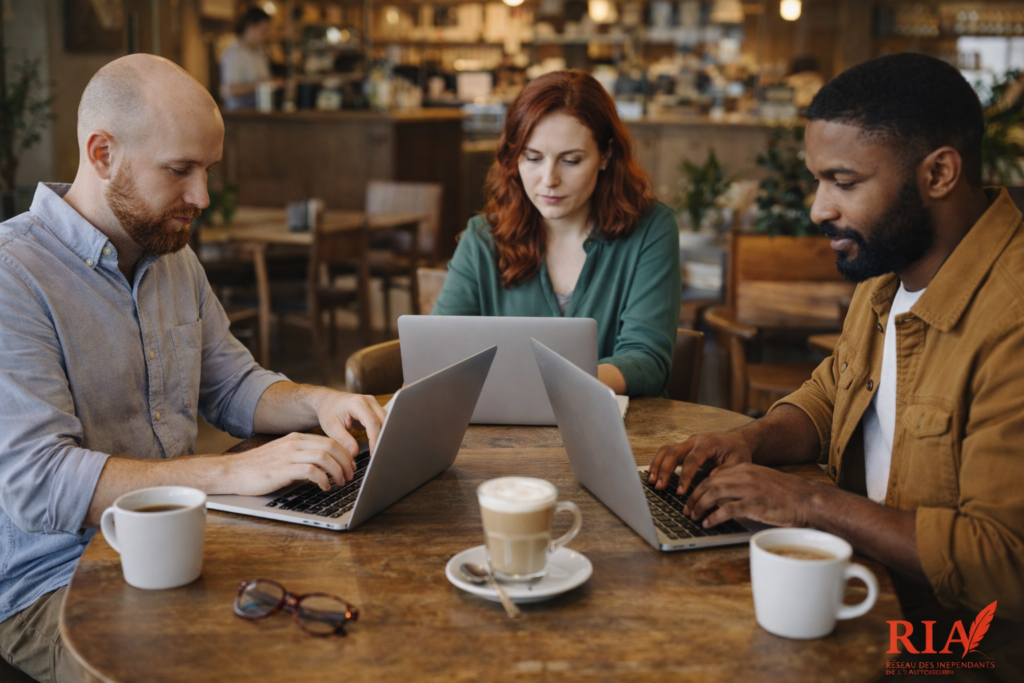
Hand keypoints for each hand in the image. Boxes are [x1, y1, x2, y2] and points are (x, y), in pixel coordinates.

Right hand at [222, 432, 358, 494]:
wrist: (233, 472)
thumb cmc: (259, 468)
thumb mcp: (284, 457)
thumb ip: (303, 457)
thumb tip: (326, 467)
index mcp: (296, 438)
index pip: (329, 441)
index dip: (345, 454)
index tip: (351, 466)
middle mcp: (294, 443)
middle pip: (331, 447)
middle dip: (346, 462)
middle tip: (350, 476)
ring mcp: (288, 455)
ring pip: (324, 457)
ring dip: (338, 471)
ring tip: (341, 482)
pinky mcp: (282, 469)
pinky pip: (311, 471)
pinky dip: (323, 479)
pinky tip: (325, 487)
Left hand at [311, 390, 386, 457]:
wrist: (327, 400)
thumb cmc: (328, 411)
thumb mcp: (331, 428)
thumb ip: (344, 440)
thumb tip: (355, 453)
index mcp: (357, 403)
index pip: (372, 422)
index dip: (375, 439)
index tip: (374, 453)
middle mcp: (369, 401)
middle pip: (383, 421)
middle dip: (382, 439)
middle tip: (378, 455)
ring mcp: (374, 404)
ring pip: (387, 421)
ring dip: (384, 436)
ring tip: (378, 451)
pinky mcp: (375, 409)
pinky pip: (383, 421)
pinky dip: (382, 432)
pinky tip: (378, 443)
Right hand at [647, 431, 753, 494]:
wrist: (737, 440)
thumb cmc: (738, 451)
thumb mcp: (739, 462)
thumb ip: (725, 471)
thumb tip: (710, 480)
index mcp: (707, 443)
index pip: (691, 460)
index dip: (684, 477)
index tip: (681, 492)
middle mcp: (694, 440)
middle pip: (673, 452)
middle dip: (665, 470)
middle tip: (660, 486)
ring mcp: (687, 442)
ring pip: (666, 450)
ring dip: (657, 465)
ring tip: (652, 481)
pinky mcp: (684, 447)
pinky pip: (667, 451)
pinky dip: (658, 461)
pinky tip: (652, 473)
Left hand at [684, 463, 819, 528]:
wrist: (808, 499)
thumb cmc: (787, 494)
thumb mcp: (762, 480)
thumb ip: (744, 482)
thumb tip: (724, 493)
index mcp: (745, 468)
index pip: (713, 476)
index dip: (699, 487)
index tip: (692, 498)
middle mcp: (744, 476)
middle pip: (709, 484)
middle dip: (694, 498)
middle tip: (687, 509)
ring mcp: (748, 490)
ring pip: (713, 495)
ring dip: (700, 507)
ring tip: (693, 517)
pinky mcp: (754, 505)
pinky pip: (727, 510)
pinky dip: (713, 517)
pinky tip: (708, 523)